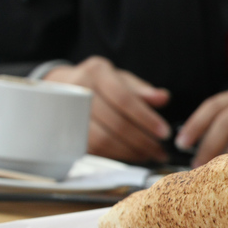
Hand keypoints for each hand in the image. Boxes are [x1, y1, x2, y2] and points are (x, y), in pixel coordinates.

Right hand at [44, 56, 170, 162]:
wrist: (63, 87)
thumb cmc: (101, 84)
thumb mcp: (122, 79)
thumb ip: (143, 90)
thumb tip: (164, 97)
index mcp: (96, 72)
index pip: (124, 99)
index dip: (146, 118)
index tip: (164, 133)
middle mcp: (78, 90)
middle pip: (115, 122)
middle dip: (142, 140)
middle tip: (160, 150)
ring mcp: (68, 113)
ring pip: (103, 140)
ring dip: (130, 152)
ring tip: (149, 155)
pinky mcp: (66, 132)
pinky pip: (95, 149)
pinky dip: (117, 155)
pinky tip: (132, 155)